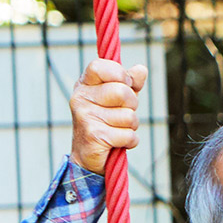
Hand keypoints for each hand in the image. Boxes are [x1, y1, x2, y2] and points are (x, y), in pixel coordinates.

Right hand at [69, 57, 143, 176]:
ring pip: (129, 116)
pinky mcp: (94, 135)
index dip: (120, 74)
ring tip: (117, 129)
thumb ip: (130, 82)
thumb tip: (142, 69)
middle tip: (123, 113)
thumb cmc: (106, 121)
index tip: (126, 84)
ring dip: (131, 126)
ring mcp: (85, 116)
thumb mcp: (118, 99)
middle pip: (121, 91)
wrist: (88, 155)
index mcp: (85, 84)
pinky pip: (129, 135)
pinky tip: (117, 142)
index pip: (100, 66)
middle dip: (132, 105)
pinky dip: (130, 141)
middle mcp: (80, 98)